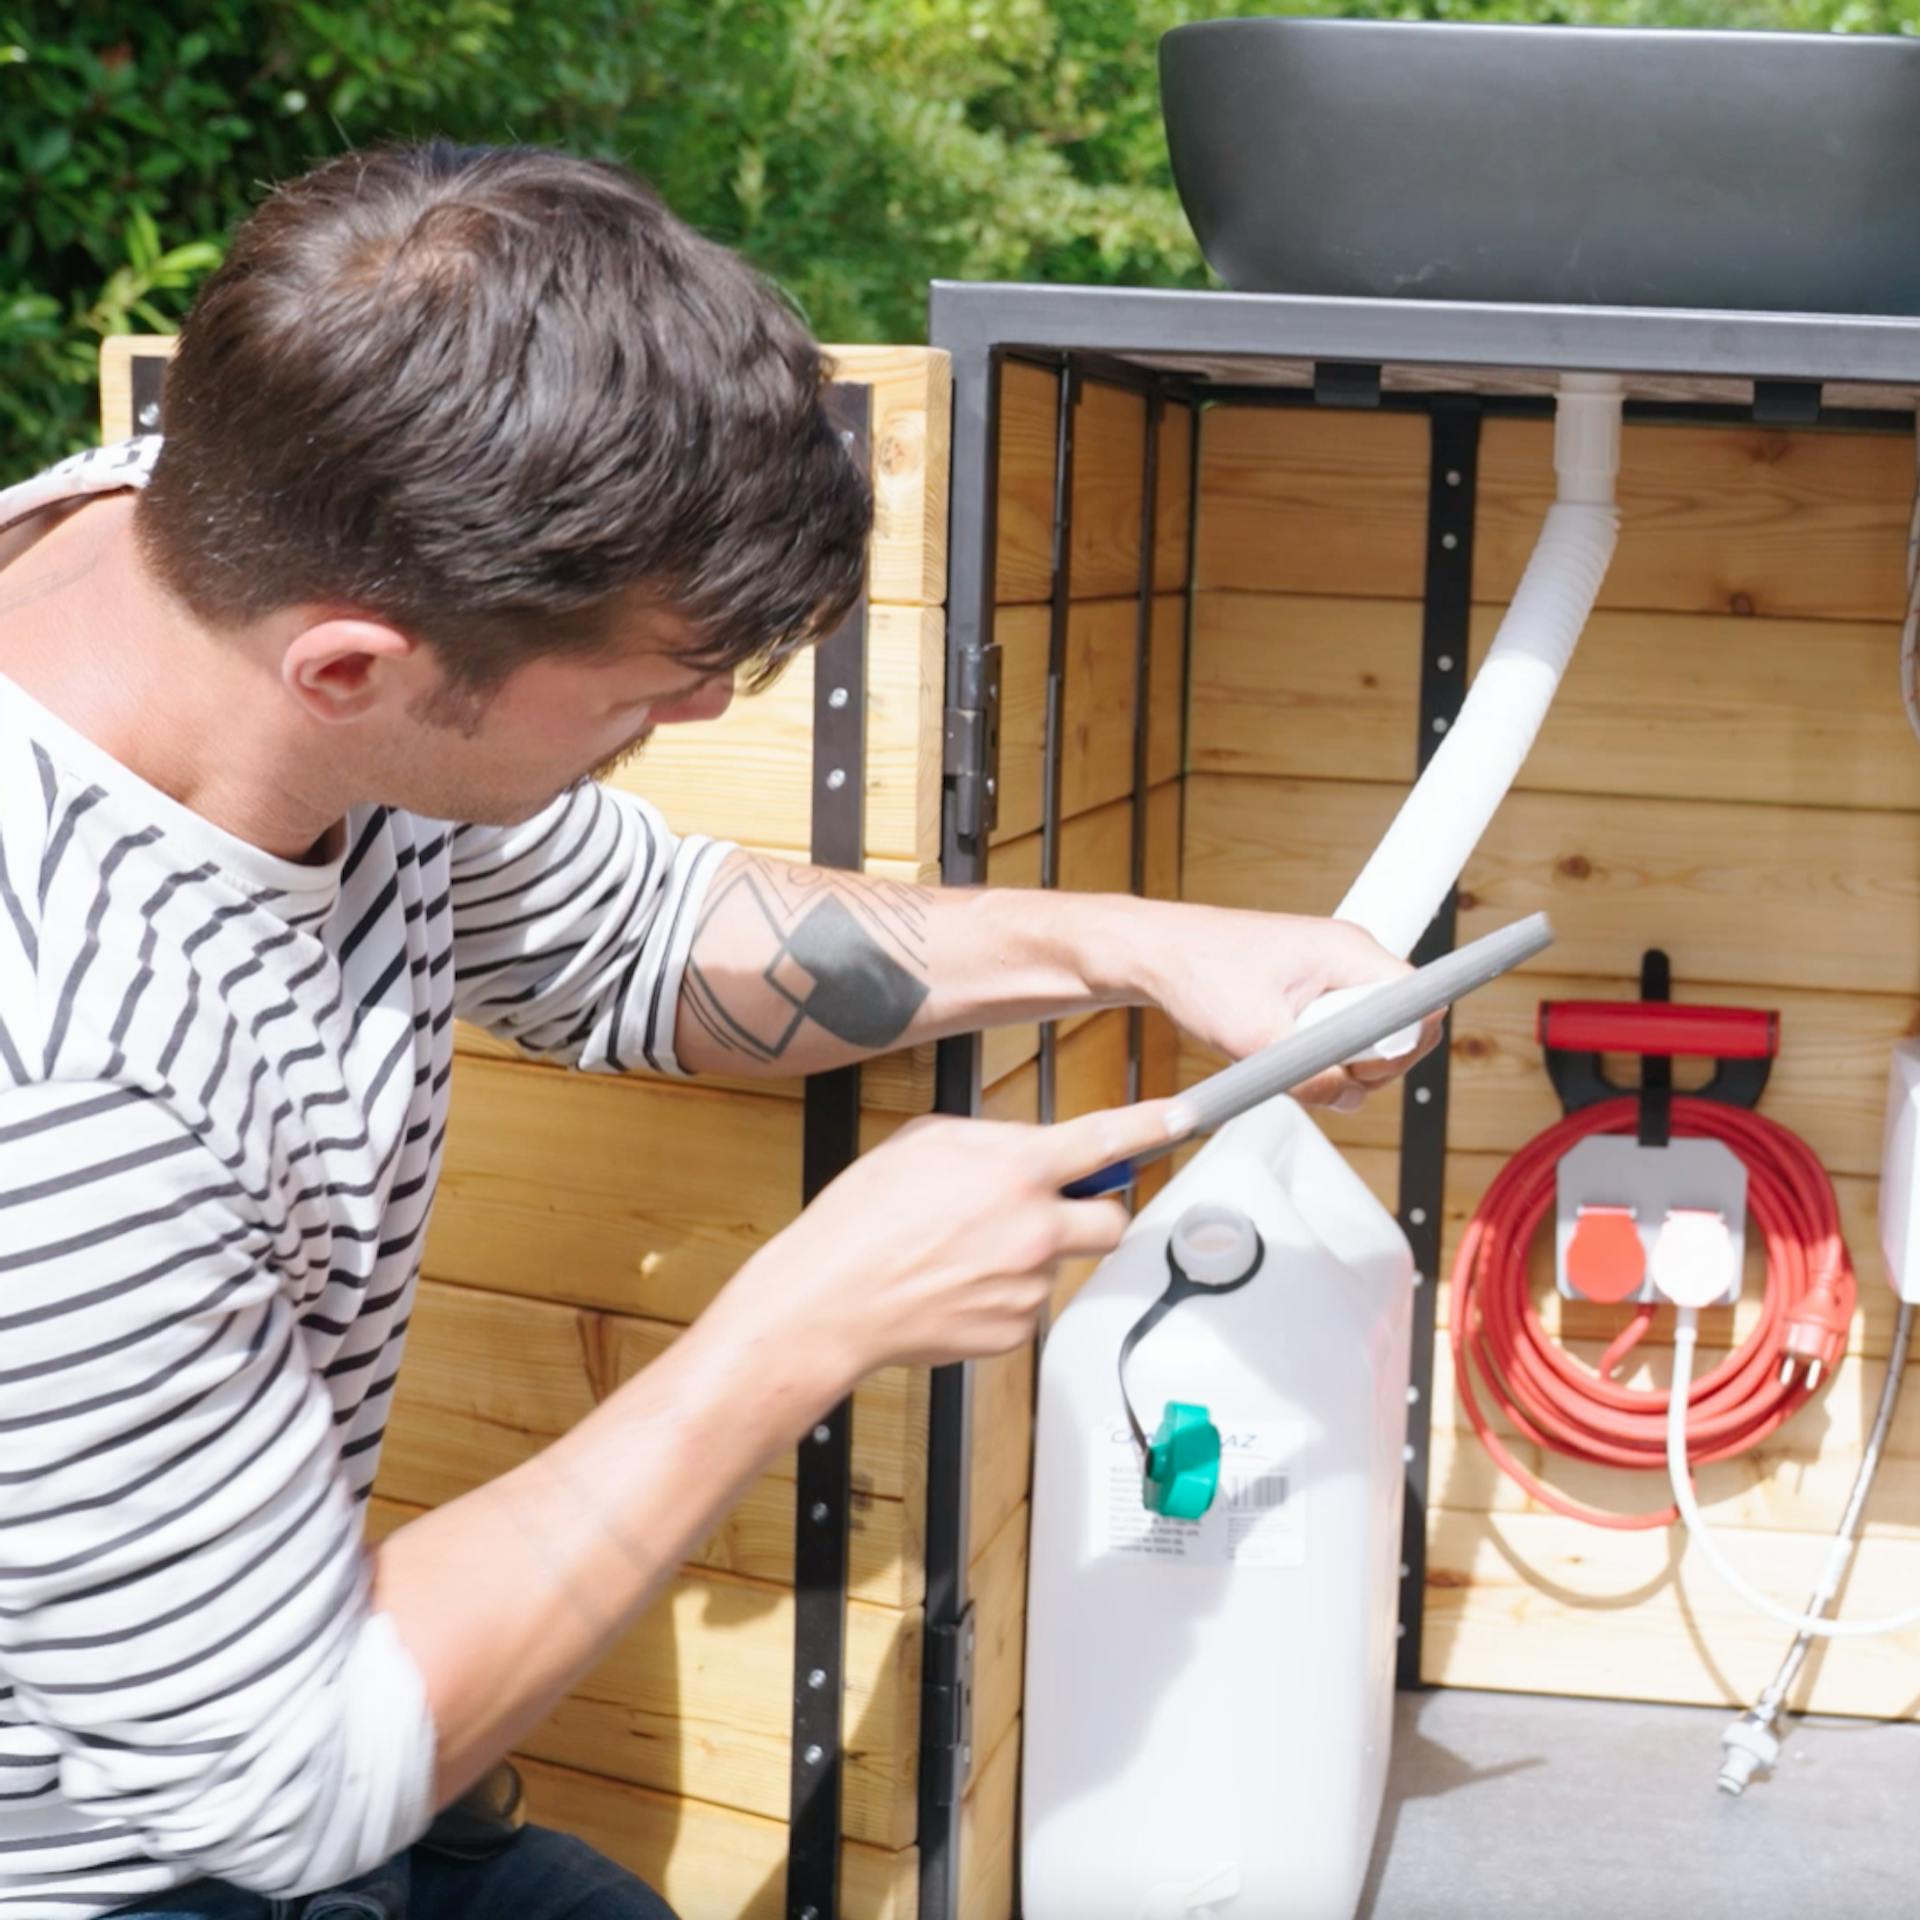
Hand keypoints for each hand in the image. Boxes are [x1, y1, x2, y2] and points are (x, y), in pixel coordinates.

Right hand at [710, 1100, 1179, 1386]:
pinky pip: (1029, 1304)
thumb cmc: (861, 1220)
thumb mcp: (924, 1142)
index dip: (1157, 1125)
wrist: (829, 1302)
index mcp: (1016, 1169)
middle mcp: (1035, 1228)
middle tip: (1052, 1208)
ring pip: (1060, 1263)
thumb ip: (990, 1140)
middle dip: (1091, 1212)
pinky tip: (956, 1284)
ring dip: (1031, 1254)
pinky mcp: (1014, 1331)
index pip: (1109, 1138)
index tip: (1184, 1118)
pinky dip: (1004, 1294)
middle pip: (1111, 1219)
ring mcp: (1029, 1285)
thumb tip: (1021, 1149)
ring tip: (963, 1251)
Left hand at [1120, 904, 1442, 1111]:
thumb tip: (1345, 1096)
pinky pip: (1340, 1037)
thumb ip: (1306, 1073)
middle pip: (1400, 1029)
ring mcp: (1334, 977)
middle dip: (1368, 1067)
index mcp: (1347, 951)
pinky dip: (1319, 1059)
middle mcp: (1349, 959)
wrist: (1159, 956)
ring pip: (1369, 1040)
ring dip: (1338, 1066)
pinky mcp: (1315, 995)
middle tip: (1319, 1077)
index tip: (1363, 1070)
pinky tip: (1282, 1056)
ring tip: (1286, 1061)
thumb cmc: (1197, 971)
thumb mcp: (1250, 1035)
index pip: (1419, 1001)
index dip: (1403, 1047)